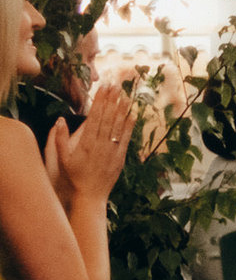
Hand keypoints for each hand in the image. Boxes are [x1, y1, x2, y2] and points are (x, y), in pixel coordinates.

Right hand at [52, 83, 132, 206]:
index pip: (94, 116)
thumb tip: (60, 119)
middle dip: (111, 100)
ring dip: (122, 110)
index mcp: (86, 142)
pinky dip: (129, 127)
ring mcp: (112, 151)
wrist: (90, 194)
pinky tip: (132, 116)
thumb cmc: (75, 175)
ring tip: (125, 95)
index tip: (103, 88)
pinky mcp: (120, 157)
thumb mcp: (62, 157)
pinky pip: (125, 139)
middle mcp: (100, 144)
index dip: (100, 101)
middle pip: (107, 118)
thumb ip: (59, 137)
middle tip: (116, 85)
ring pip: (117, 126)